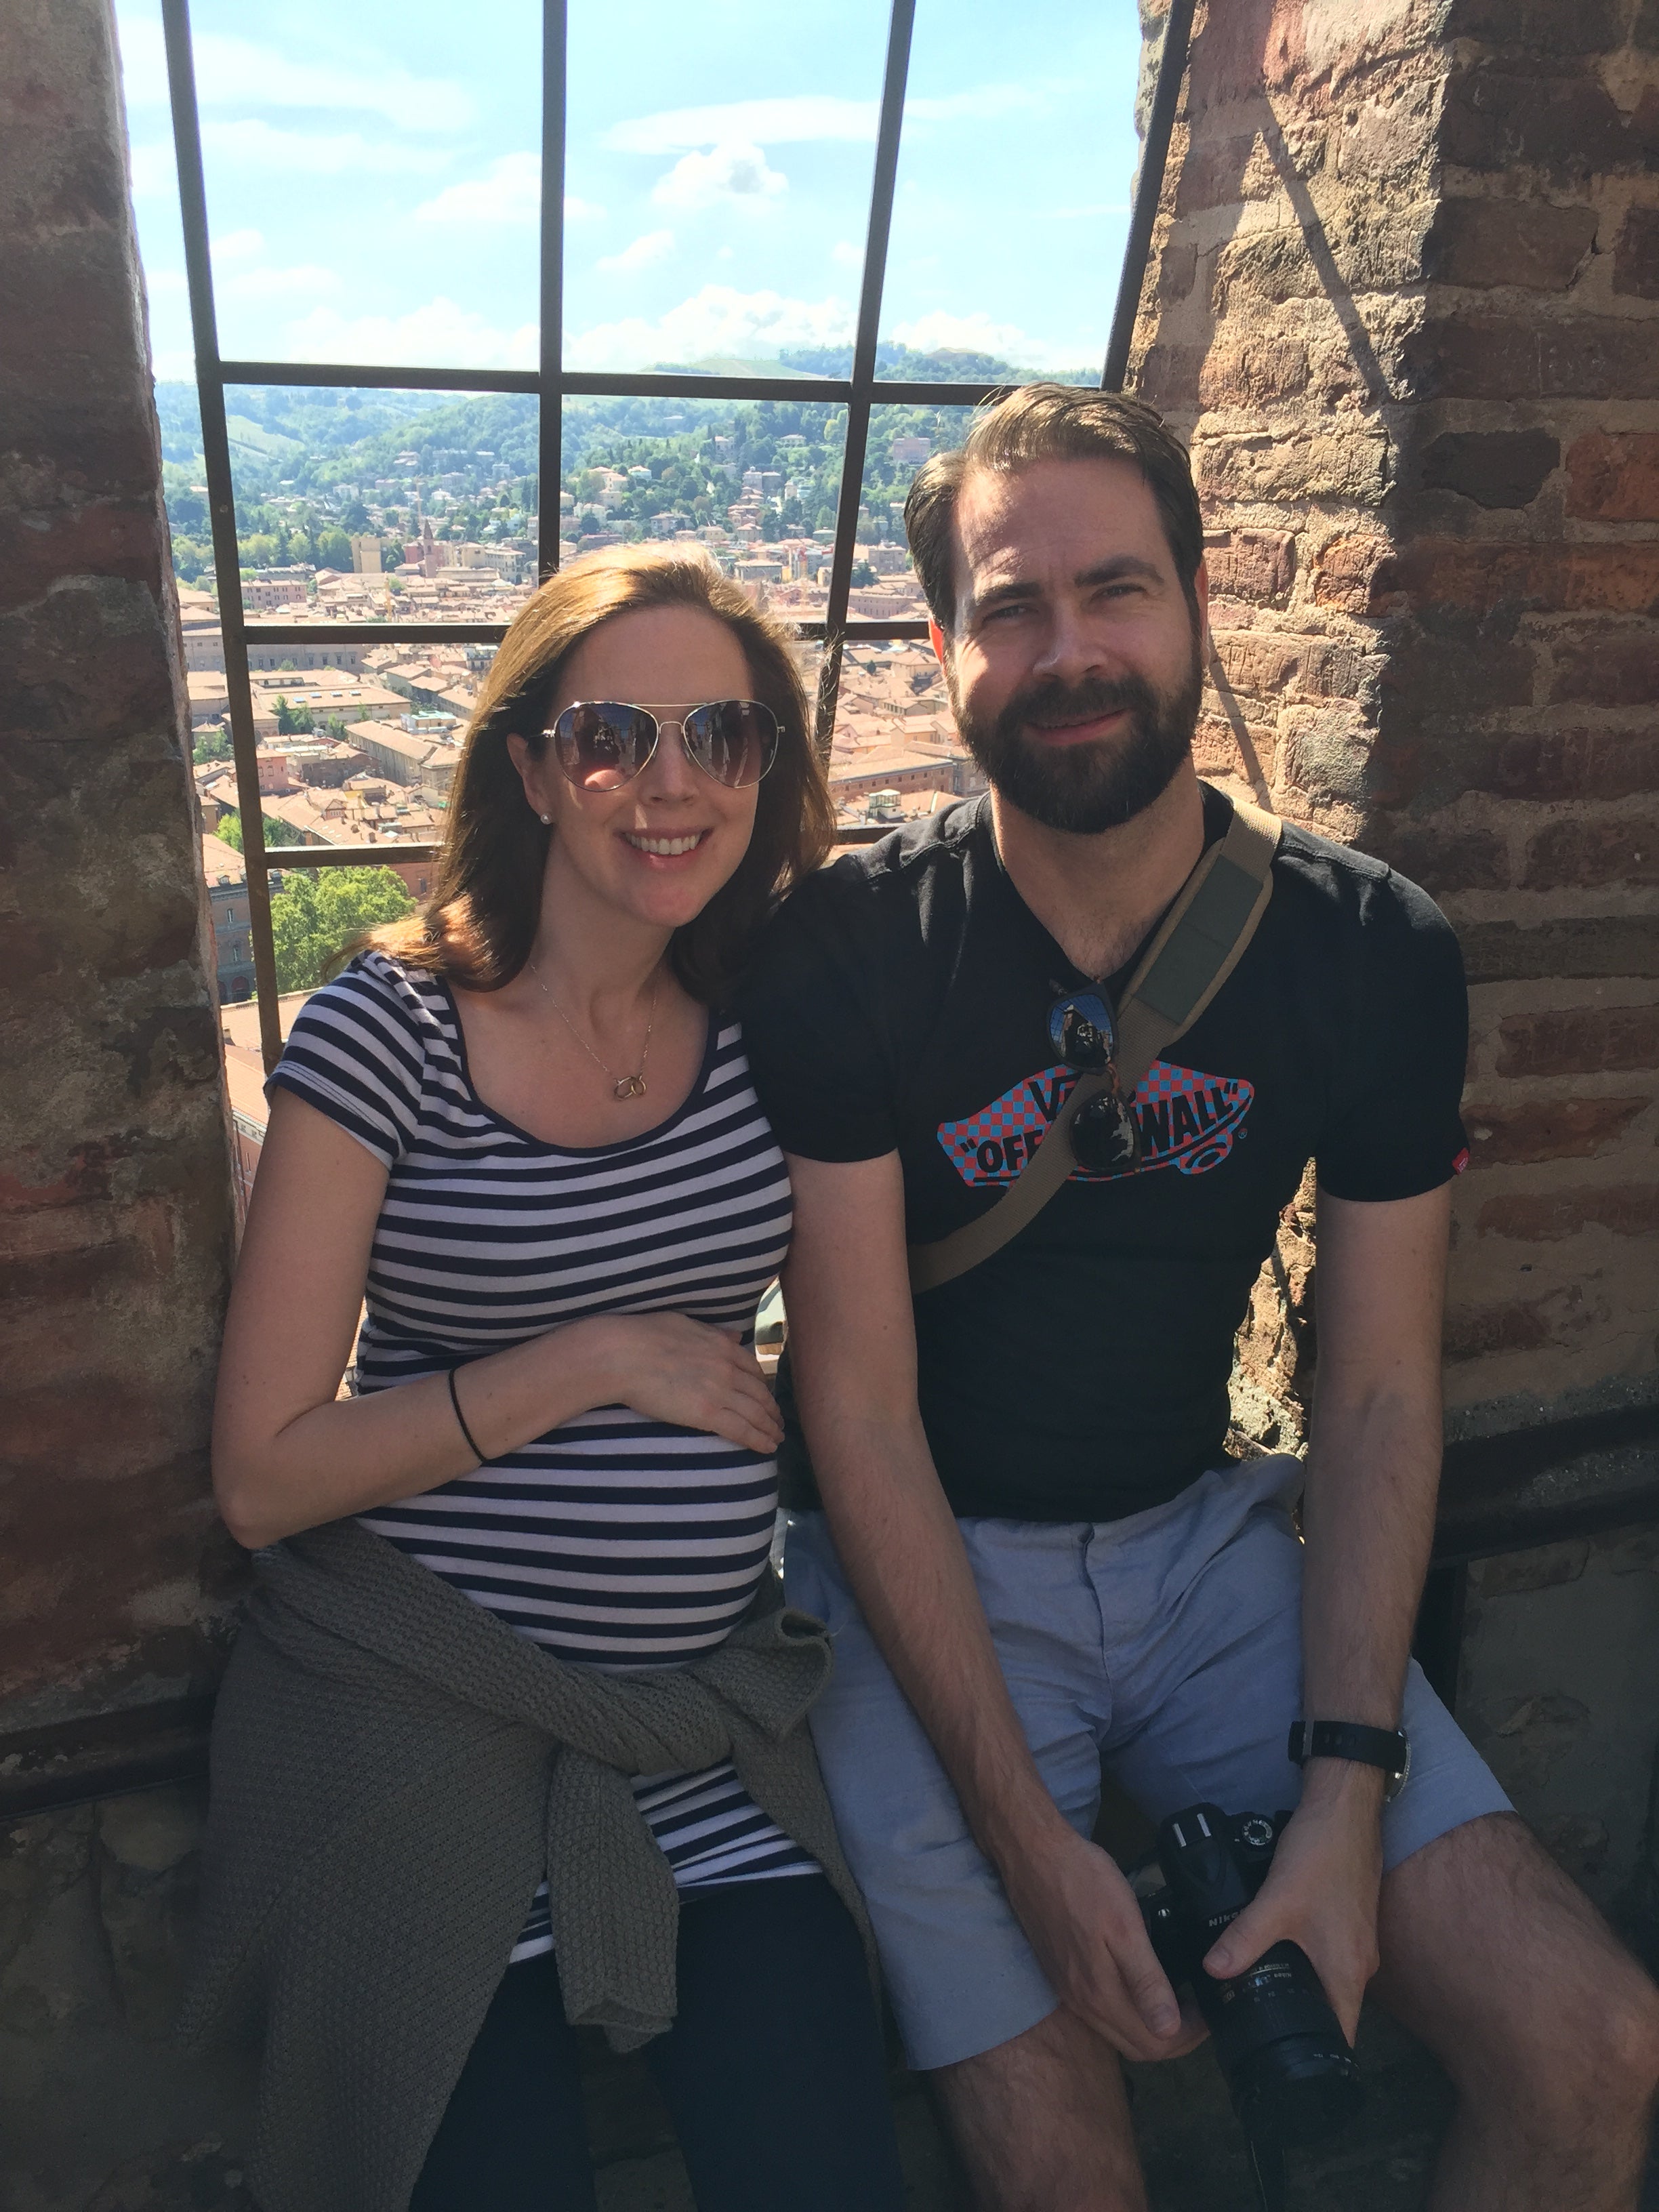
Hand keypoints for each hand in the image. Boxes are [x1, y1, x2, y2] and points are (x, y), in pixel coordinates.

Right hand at [582, 1313, 784, 1457]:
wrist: (624, 1354)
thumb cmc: (645, 1335)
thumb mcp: (686, 1324)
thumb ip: (714, 1332)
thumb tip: (735, 1335)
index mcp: (722, 1346)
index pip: (752, 1368)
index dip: (762, 1385)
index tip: (765, 1395)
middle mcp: (727, 1368)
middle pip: (759, 1393)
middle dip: (771, 1409)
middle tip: (777, 1422)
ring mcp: (719, 1392)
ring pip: (755, 1413)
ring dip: (770, 1427)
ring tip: (776, 1438)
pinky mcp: (707, 1414)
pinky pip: (742, 1430)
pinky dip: (759, 1440)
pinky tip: (767, 1448)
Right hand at [1000, 1819, 1207, 2062]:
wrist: (1032, 1854)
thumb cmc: (1084, 1882)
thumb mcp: (1124, 1926)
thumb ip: (1145, 1980)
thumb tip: (1168, 2029)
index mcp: (1100, 1995)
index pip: (1154, 2045)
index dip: (1188, 2038)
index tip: (1212, 2013)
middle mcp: (1083, 2004)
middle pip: (1137, 2046)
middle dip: (1175, 2038)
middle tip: (1201, 2009)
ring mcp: (1069, 1991)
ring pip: (1119, 2032)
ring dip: (1151, 2028)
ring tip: (1180, 1999)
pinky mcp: (1063, 1975)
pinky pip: (1103, 2013)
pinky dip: (1129, 2012)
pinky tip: (1143, 1985)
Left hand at [1201, 1763, 1384, 2043]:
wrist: (1346, 1808)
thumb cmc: (1320, 1855)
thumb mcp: (1276, 1902)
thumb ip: (1243, 1940)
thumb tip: (1213, 1972)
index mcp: (1347, 1972)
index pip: (1340, 2036)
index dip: (1317, 2055)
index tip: (1286, 2064)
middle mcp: (1359, 1964)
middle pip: (1334, 2011)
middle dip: (1303, 2023)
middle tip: (1262, 2030)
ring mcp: (1358, 1941)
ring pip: (1330, 1980)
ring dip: (1305, 1988)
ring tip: (1264, 1992)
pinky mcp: (1351, 1919)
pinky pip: (1330, 1955)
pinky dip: (1308, 1960)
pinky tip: (1281, 1949)